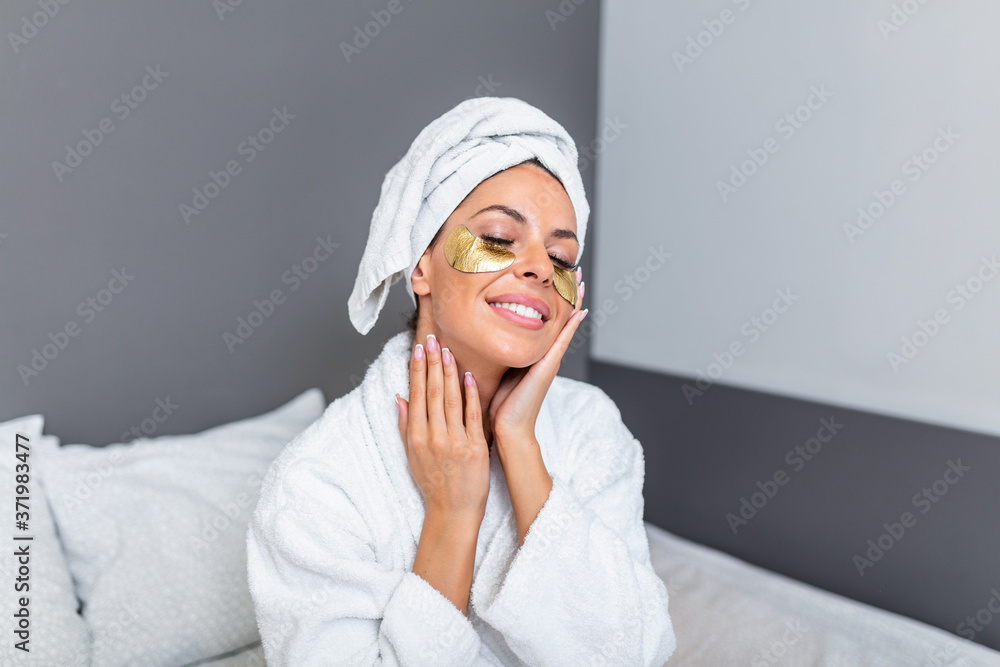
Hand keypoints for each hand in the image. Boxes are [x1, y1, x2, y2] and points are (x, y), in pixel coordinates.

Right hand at [397, 333, 490, 521]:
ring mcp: (454, 441)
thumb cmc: (432, 483)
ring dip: (449, 372)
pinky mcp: (474, 447)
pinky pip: (472, 415)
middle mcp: (433, 437)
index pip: (416, 395)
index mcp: (416, 437)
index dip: (416, 369)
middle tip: (433, 338)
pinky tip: (469, 375)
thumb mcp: (411, 455)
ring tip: (448, 350)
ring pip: (450, 399)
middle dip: (432, 362)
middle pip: (431, 392)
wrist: (453, 511)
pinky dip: (470, 394)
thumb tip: (399, 397)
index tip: (418, 348)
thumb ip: (405, 424)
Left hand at [489, 268, 587, 451]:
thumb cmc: (503, 404)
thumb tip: (491, 337)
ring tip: (581, 282)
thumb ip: (503, 353)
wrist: (509, 428)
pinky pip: (562, 342)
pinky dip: (571, 326)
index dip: (556, 300)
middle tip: (578, 271)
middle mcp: (547, 355)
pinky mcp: (547, 368)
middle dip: (570, 294)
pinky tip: (579, 311)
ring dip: (575, 302)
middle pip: (563, 317)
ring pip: (566, 325)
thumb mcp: (502, 369)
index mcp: (536, 354)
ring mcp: (550, 361)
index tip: (558, 278)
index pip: (550, 321)